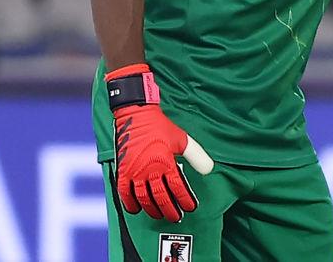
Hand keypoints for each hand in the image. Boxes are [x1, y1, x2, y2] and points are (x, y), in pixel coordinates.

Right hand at [107, 64, 213, 221]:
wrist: (136, 115)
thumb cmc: (160, 127)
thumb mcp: (182, 139)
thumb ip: (196, 155)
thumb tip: (209, 169)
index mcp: (165, 162)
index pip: (177, 188)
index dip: (185, 199)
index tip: (191, 207)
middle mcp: (149, 170)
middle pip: (161, 197)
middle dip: (170, 210)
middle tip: (176, 217)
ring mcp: (134, 172)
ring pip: (144, 199)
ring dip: (152, 209)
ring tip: (159, 215)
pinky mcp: (123, 171)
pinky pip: (125, 193)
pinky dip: (130, 203)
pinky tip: (136, 209)